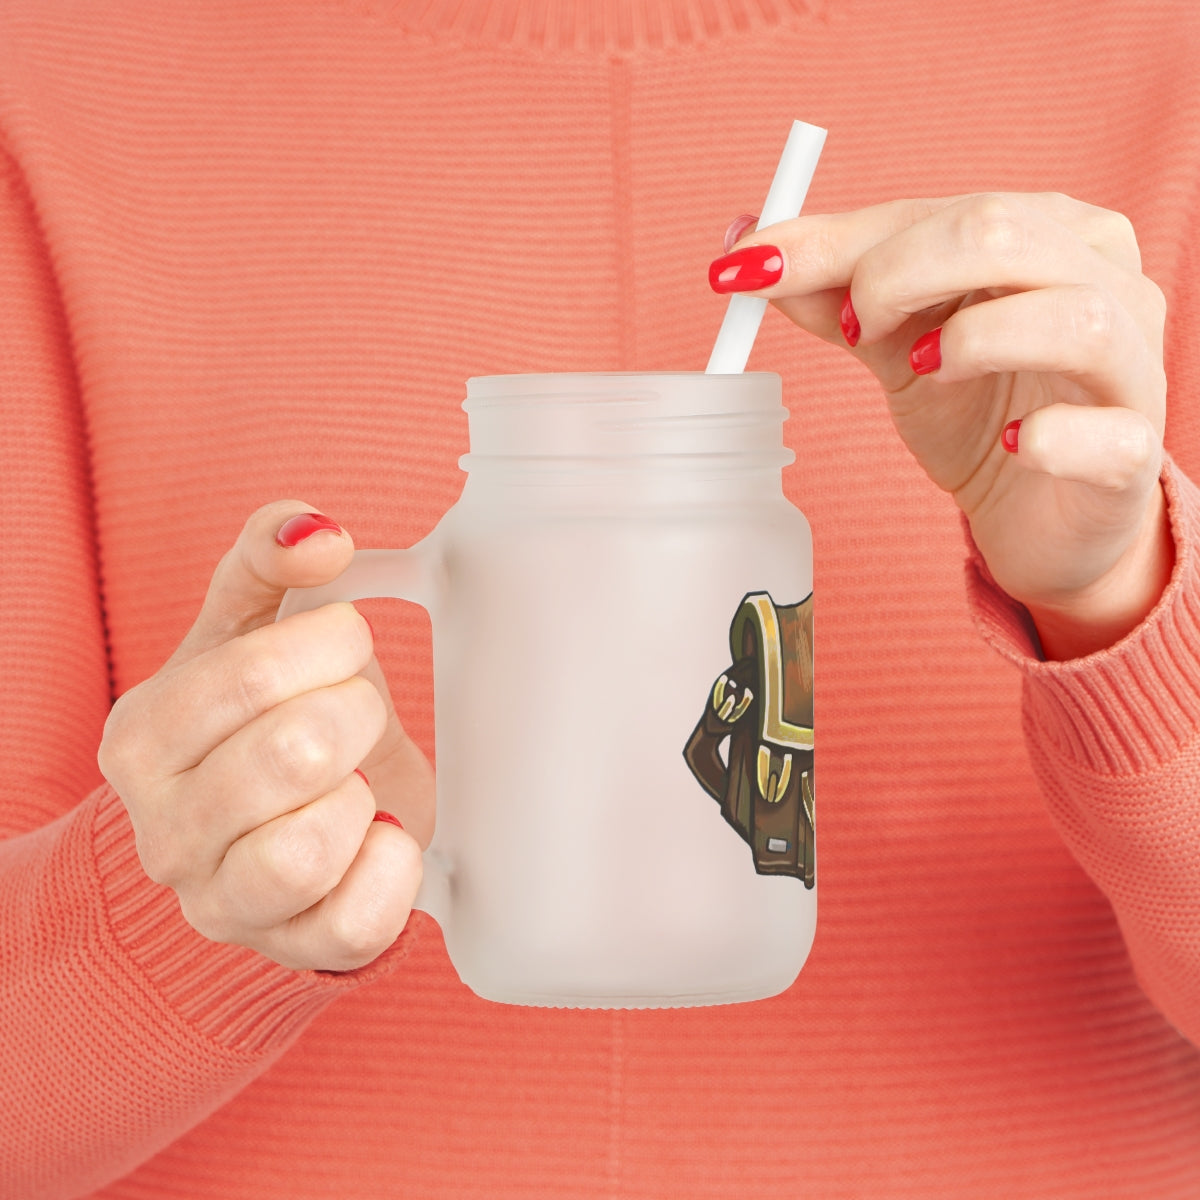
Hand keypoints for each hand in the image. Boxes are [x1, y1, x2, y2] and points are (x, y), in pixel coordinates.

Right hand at [97, 501, 433, 971]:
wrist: (271, 825)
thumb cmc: (261, 717)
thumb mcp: (249, 627)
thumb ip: (268, 558)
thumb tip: (317, 532)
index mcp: (142, 738)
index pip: (252, 674)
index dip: (330, 645)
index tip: (345, 644)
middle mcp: (164, 831)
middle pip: (294, 754)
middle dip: (356, 714)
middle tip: (356, 713)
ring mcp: (222, 902)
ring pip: (309, 849)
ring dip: (362, 796)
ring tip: (356, 780)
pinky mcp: (292, 949)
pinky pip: (356, 922)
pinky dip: (393, 867)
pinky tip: (381, 833)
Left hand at [712, 193, 1172, 658]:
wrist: (1039, 515)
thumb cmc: (978, 412)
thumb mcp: (896, 346)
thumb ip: (835, 296)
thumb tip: (748, 249)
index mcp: (1047, 234)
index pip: (938, 211)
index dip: (837, 240)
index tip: (749, 268)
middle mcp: (1105, 281)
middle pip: (1003, 234)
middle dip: (897, 274)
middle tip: (852, 329)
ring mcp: (1132, 366)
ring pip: (1074, 317)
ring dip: (974, 340)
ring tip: (922, 371)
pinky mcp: (1134, 454)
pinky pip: (1107, 434)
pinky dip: (1051, 437)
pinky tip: (1013, 446)